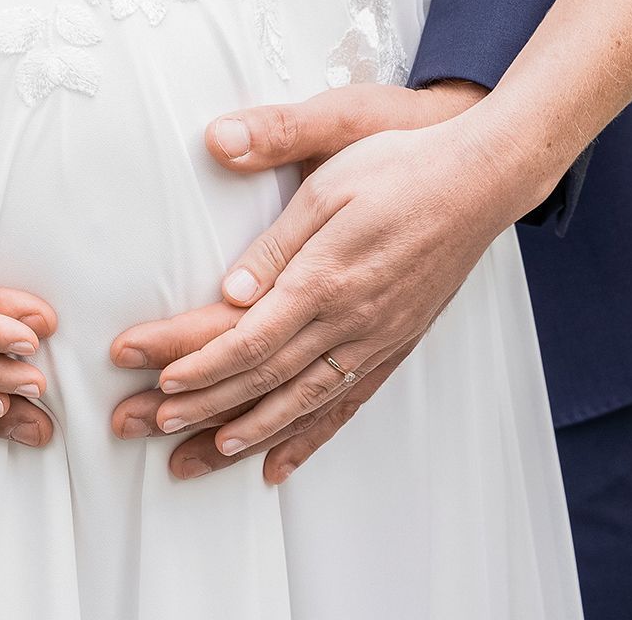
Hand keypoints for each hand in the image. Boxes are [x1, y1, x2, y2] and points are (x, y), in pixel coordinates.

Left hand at [108, 81, 495, 479]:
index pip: (248, 338)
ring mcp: (376, 339)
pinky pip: (346, 404)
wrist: (479, 181)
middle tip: (152, 427)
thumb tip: (230, 287)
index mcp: (325, 279)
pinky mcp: (394, 344)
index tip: (154, 379)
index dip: (197, 364)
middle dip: (204, 407)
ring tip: (203, 456)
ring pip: (301, 403)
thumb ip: (275, 239)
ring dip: (248, 433)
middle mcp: (350, 321)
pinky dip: (308, 438)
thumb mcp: (327, 181)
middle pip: (265, 379)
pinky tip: (279, 464)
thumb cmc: (399, 167)